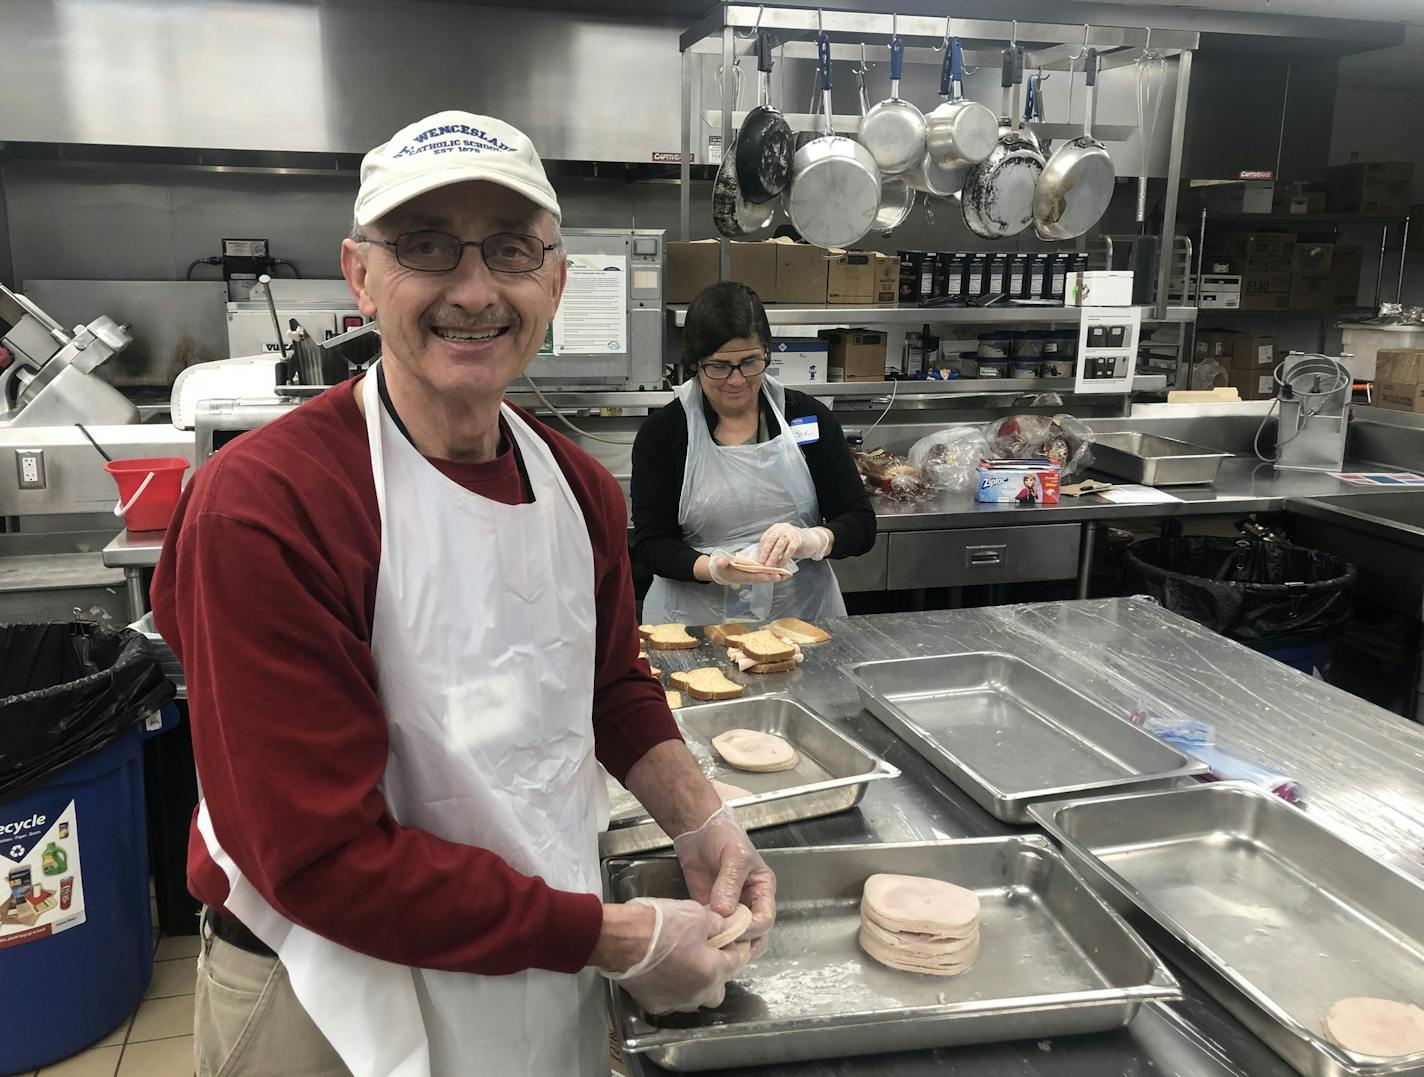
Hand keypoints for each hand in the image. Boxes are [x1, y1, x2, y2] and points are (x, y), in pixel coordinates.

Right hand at [598, 897, 750, 1014]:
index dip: (737, 947)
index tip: (734, 939)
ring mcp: (674, 1003)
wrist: (620, 939)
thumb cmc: (660, 924)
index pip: (737, 962)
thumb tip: (725, 929)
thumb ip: (717, 925)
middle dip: (716, 972)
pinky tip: (665, 971)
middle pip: (718, 988)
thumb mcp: (697, 914)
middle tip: (707, 951)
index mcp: (712, 972)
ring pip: (694, 997)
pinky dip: (672, 987)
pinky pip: (671, 999)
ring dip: (694, 983)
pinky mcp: (654, 1005)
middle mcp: (697, 994)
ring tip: (684, 961)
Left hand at [672, 805, 776, 956]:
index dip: (753, 928)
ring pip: (733, 935)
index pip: (765, 918)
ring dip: (724, 941)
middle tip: (725, 944)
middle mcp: (748, 902)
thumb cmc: (724, 835)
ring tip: (712, 943)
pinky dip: (708, 934)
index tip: (737, 929)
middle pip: (753, 934)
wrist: (697, 829)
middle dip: (741, 942)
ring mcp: (729, 907)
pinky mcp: (710, 908)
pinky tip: (699, 934)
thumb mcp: (734, 855)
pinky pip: (713, 927)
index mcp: (762, 889)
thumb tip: (724, 910)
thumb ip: (730, 883)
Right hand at [707, 550, 784, 586]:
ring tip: (788, 574)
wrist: (721, 572)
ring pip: (765, 577)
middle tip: (785, 575)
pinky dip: (773, 574)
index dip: (763, 576)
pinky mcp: (754, 575)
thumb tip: (722, 561)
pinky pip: (765, 575)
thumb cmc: (720, 568)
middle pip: (762, 578)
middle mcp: (748, 578)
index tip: (772, 574)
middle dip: (773, 577)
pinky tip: (782, 572)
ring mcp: (752, 577)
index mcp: (741, 575)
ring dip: (776, 576)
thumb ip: (720, 563)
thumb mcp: (718, 565)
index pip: (753, 576)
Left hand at [757, 523, 831, 567]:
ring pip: (780, 545)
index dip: (761, 548)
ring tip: (770, 566)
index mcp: (776, 528)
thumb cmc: (795, 543)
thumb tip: (762, 558)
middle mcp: (783, 528)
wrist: (812, 541)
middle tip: (761, 562)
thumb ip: (773, 547)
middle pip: (771, 539)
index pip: (766, 537)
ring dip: (774, 556)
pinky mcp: (798, 540)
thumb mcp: (782, 543)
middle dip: (765, 552)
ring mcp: (791, 533)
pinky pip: (789, 550)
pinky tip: (781, 565)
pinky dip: (784, 559)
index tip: (757, 558)